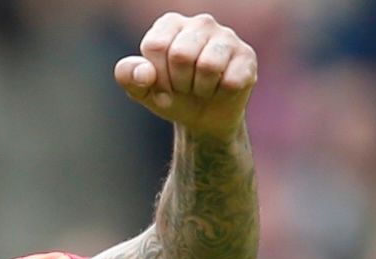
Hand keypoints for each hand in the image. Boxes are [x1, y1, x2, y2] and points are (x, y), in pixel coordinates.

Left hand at [116, 13, 255, 138]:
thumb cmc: (172, 96)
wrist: (205, 119)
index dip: (157, 76)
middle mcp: (200, 22)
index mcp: (170, 23)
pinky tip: (221, 90)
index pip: (156, 46)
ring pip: (208, 66)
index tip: (162, 86)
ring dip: (201, 89)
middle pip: (181, 54)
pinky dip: (222, 95)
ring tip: (202, 88)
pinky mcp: (247, 56)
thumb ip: (129, 76)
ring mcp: (227, 37)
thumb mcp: (143, 90)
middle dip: (179, 83)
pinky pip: (231, 81)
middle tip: (185, 88)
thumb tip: (144, 72)